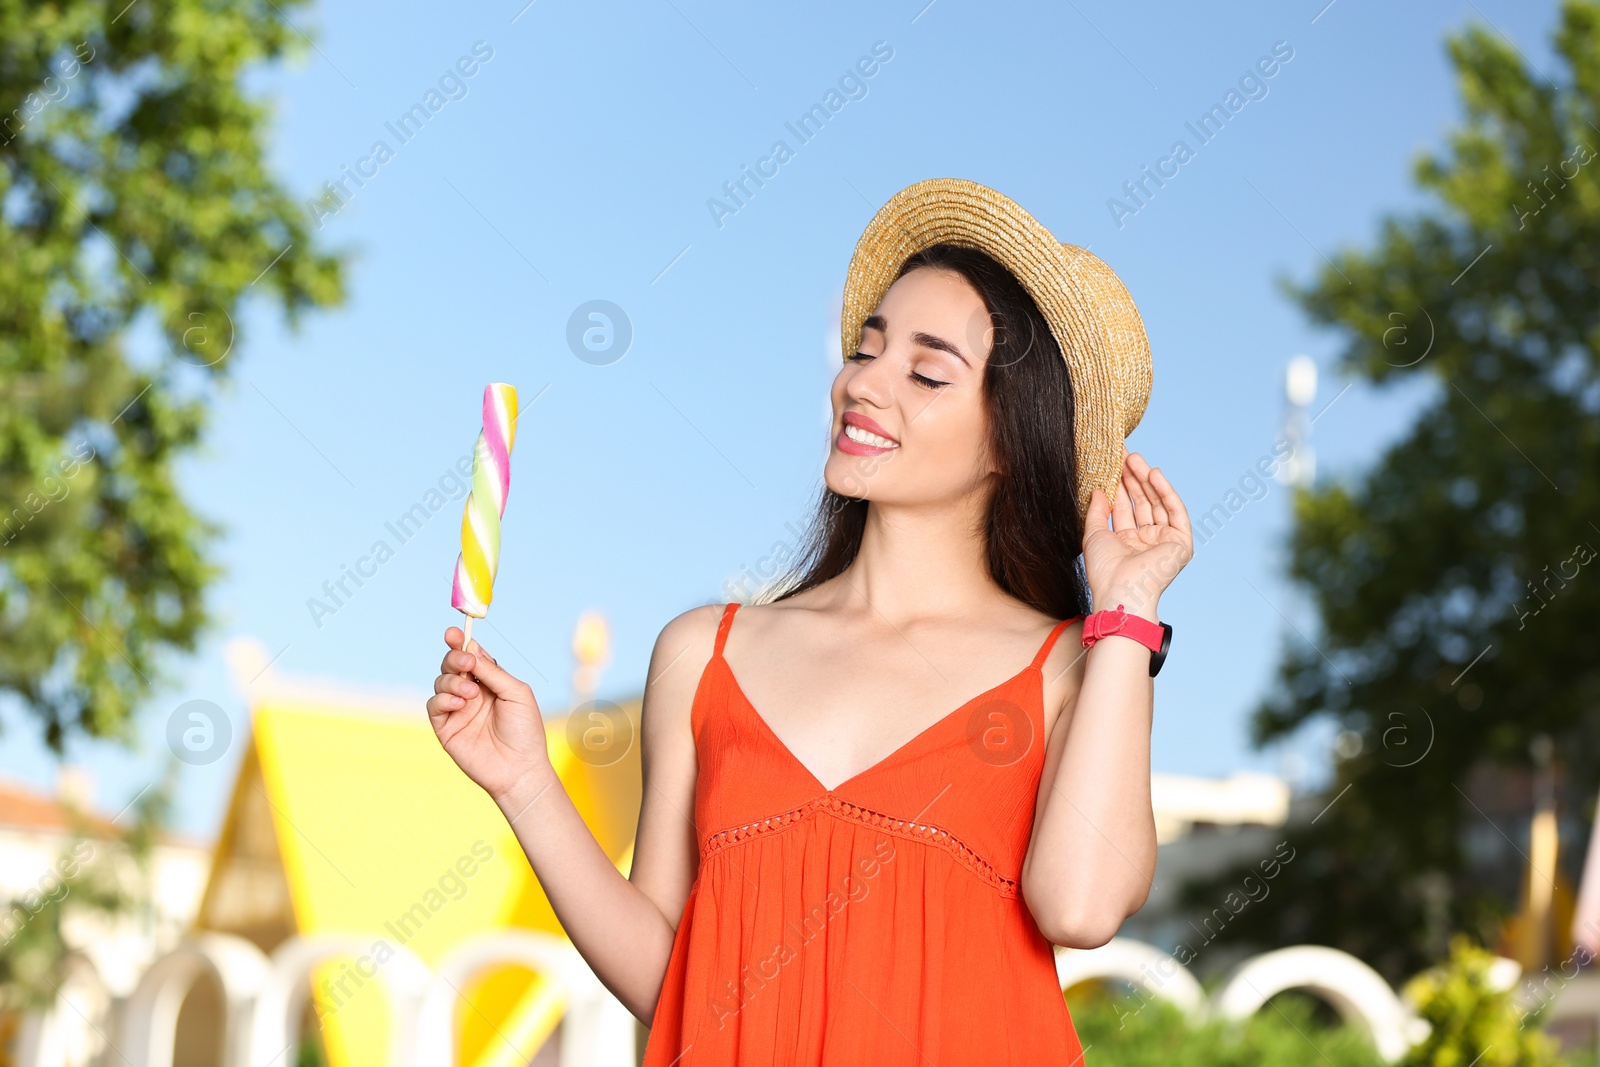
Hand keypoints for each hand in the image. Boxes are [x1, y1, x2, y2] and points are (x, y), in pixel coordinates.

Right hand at [428, 626, 553, 803]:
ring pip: (441, 681)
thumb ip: (492, 671)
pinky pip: (434, 704)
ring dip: (453, 680)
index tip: (454, 632)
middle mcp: (472, 693)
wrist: (519, 769)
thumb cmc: (525, 731)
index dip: (461, 642)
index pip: (471, 656)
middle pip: (452, 664)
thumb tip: (471, 647)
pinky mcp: (445, 728)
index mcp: (491, 682)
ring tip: (471, 692)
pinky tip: (460, 702)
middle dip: (454, 657)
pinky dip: (444, 698)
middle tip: (465, 661)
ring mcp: (457, 710)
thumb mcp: (516, 693)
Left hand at [1082, 446, 1192, 620]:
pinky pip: (1175, 512)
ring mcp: (1164, 541)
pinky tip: (1154, 474)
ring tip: (1134, 458)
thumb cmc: (1104, 571)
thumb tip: (1099, 490)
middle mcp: (1147, 541)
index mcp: (1127, 542)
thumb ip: (1097, 511)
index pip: (1125, 507)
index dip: (1120, 486)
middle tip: (1124, 455)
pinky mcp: (1181, 543)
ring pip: (1158, 503)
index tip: (1112, 464)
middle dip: (1133, 478)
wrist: (1120, 592)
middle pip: (1142, 502)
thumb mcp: (1093, 534)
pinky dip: (1166, 492)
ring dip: (1147, 480)